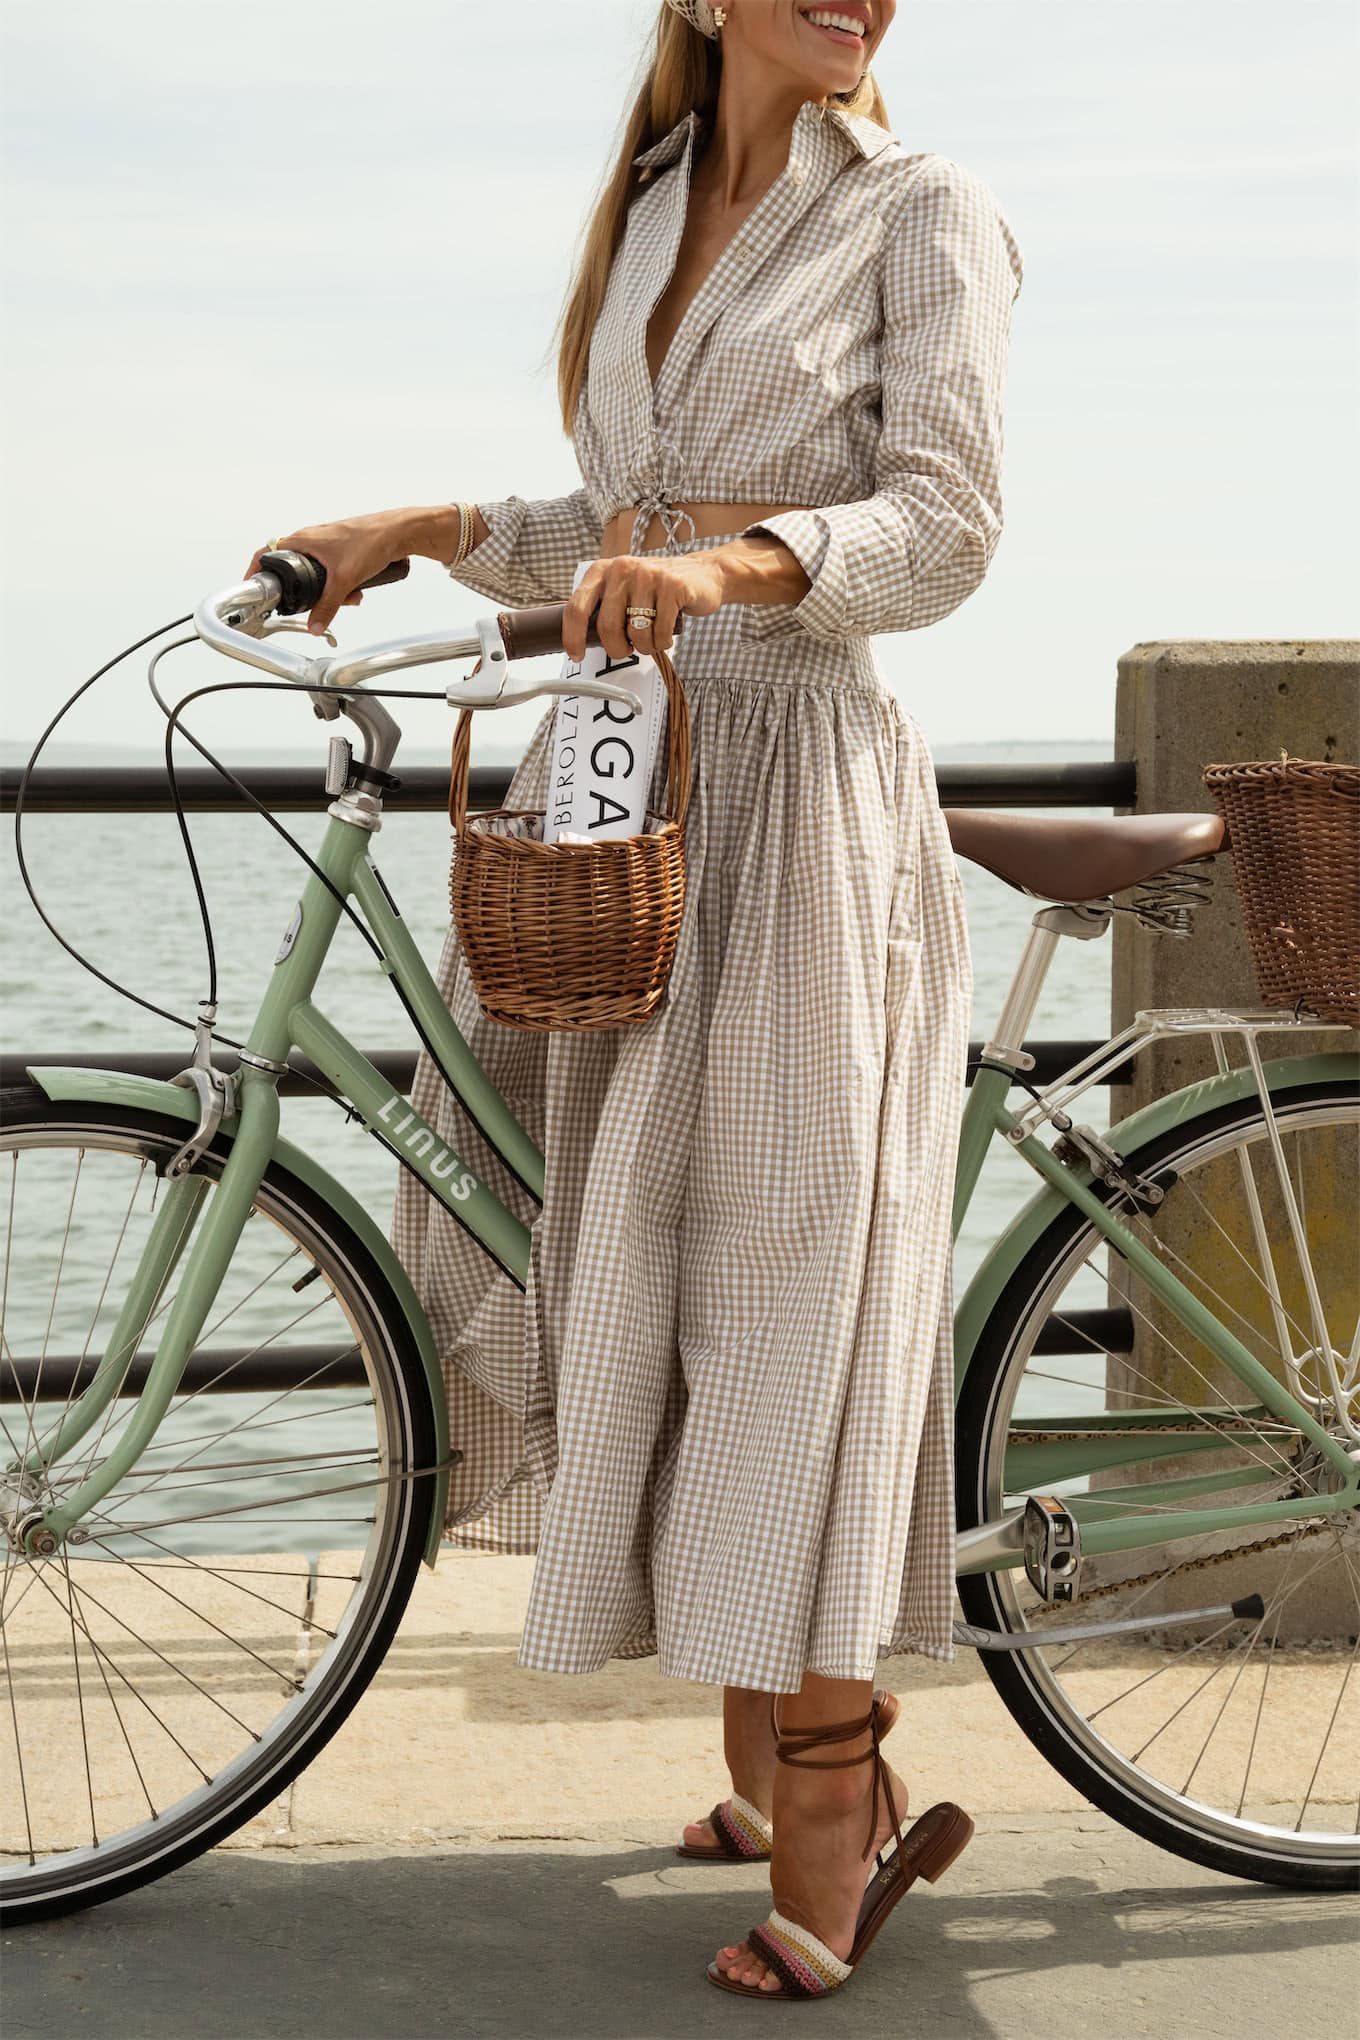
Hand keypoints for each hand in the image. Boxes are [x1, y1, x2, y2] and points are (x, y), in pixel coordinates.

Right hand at [243, 508, 418, 635]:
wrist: (399, 533)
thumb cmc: (371, 541)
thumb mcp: (345, 580)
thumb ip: (327, 606)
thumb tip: (314, 626)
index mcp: (302, 540)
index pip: (267, 554)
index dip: (256, 571)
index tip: (252, 587)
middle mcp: (311, 540)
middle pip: (295, 572)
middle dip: (309, 593)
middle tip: (318, 604)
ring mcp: (326, 545)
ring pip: (317, 576)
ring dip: (331, 592)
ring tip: (350, 596)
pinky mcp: (340, 551)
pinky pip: (332, 573)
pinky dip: (342, 585)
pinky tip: (357, 591)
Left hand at [562, 550, 726, 661]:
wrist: (702, 575)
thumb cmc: (657, 591)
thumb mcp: (623, 591)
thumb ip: (603, 607)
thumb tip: (580, 641)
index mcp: (603, 571)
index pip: (577, 607)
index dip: (573, 637)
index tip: (577, 655)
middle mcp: (622, 568)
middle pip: (607, 627)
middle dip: (617, 649)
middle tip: (627, 650)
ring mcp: (648, 575)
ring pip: (636, 633)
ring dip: (645, 646)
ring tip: (653, 638)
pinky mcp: (672, 586)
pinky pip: (660, 632)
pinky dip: (663, 642)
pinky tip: (666, 635)